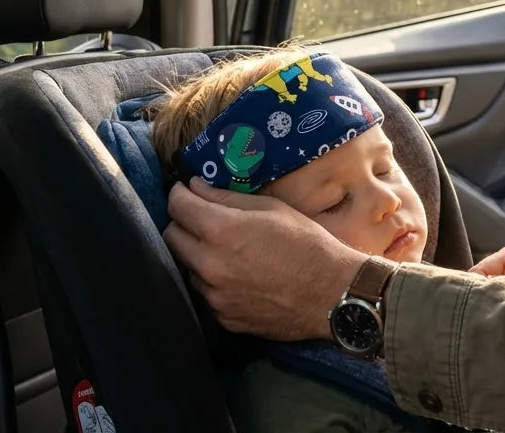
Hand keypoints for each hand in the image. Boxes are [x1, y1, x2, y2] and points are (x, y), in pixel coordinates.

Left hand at [163, 178, 366, 340]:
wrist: (332, 294)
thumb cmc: (308, 243)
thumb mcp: (271, 208)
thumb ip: (226, 197)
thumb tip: (195, 187)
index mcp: (221, 231)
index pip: (177, 206)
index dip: (180, 194)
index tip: (186, 192)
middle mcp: (210, 264)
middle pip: (171, 238)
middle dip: (183, 223)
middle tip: (202, 218)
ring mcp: (215, 295)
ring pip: (187, 268)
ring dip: (199, 255)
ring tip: (228, 251)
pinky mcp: (224, 317)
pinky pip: (206, 294)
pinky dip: (215, 282)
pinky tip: (240, 276)